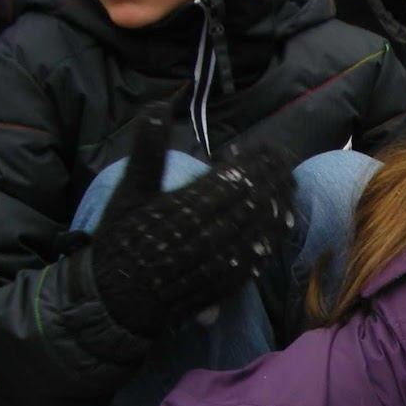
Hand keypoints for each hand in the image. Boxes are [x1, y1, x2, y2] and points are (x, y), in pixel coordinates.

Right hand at [88, 102, 295, 337]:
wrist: (117, 300)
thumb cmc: (120, 242)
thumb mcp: (128, 192)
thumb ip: (147, 150)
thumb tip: (158, 105)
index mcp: (185, 208)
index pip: (232, 177)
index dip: (252, 160)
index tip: (261, 145)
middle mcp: (209, 235)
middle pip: (253, 200)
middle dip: (271, 177)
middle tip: (283, 159)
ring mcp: (221, 262)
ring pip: (261, 228)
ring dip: (278, 203)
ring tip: (288, 183)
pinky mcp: (226, 284)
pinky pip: (259, 258)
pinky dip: (273, 237)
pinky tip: (281, 221)